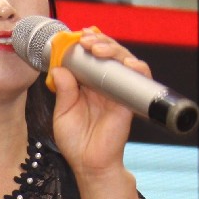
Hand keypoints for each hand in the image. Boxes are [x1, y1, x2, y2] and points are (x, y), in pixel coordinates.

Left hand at [48, 29, 146, 178]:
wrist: (90, 164)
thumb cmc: (75, 141)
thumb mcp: (62, 113)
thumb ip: (63, 91)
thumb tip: (60, 68)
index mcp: (86, 85)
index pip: (90, 57)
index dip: (86, 44)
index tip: (77, 35)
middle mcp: (103, 85)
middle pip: (108, 54)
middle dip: (99, 42)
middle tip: (86, 41)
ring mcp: (117, 92)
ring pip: (123, 61)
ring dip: (113, 49)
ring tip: (98, 48)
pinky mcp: (128, 101)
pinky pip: (138, 80)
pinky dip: (136, 68)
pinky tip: (127, 63)